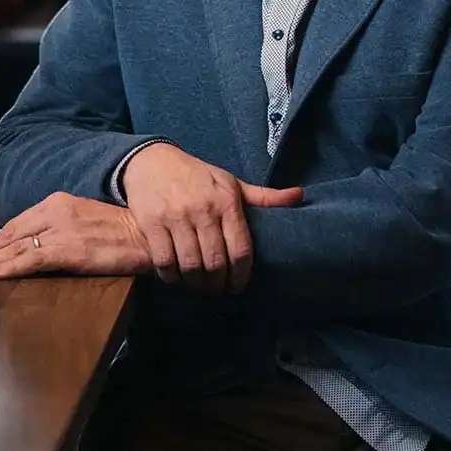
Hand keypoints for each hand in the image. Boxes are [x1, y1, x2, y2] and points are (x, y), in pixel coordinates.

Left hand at [0, 193, 152, 278]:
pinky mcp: (69, 248)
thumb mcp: (85, 220)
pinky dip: (11, 266)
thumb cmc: (121, 231)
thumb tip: (36, 245)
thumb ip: (60, 227)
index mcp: (59, 202)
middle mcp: (56, 211)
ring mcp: (62, 229)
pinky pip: (32, 258)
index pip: (19, 224)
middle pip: (11, 234)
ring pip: (16, 246)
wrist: (146, 234)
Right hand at [123, 143, 302, 295]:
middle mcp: (202, 210)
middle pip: (216, 263)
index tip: (239, 285)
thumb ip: (263, 196)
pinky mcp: (151, 224)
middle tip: (218, 290)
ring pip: (190, 266)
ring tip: (200, 288)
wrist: (152, 160)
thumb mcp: (231, 182)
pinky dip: (172, 277)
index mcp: (226, 201)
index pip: (241, 249)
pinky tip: (177, 278)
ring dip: (196, 285)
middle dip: (219, 284)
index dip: (242, 275)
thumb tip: (299, 196)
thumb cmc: (197, 175)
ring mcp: (175, 217)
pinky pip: (164, 262)